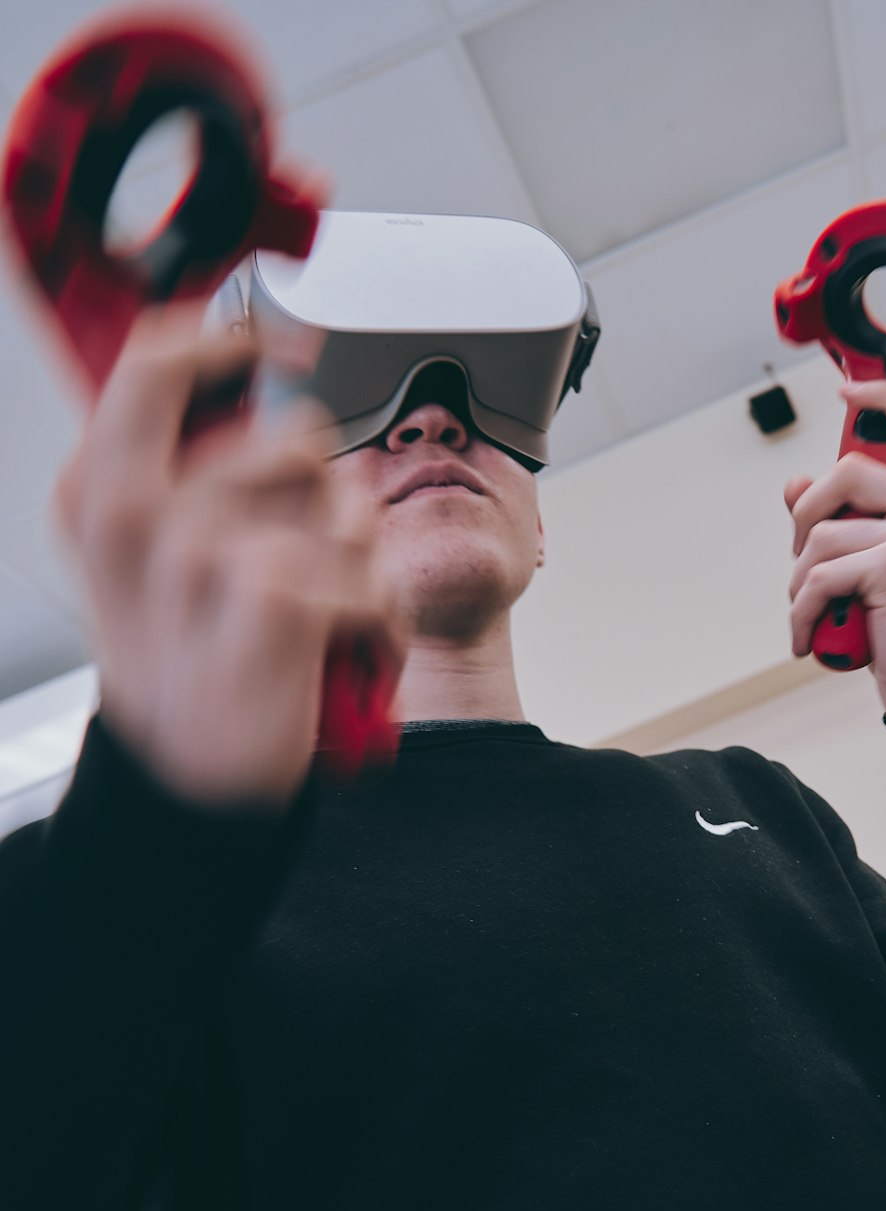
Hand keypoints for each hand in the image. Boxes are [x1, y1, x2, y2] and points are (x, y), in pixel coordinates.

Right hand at [53, 298, 407, 807]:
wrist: (196, 783)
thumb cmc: (192, 660)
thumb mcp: (153, 557)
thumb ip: (181, 461)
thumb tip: (249, 353)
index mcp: (96, 487)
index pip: (157, 358)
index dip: (232, 339)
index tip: (277, 342)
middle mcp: (136, 511)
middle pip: (290, 435)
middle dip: (324, 497)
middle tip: (294, 555)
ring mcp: (199, 554)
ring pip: (342, 504)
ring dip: (351, 566)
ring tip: (309, 618)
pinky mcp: (271, 595)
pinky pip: (367, 567)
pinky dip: (377, 617)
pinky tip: (335, 652)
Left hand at [784, 381, 885, 731]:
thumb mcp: (875, 568)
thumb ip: (844, 523)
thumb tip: (795, 484)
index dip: (885, 397)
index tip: (847, 391)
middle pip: (849, 471)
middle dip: (805, 516)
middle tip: (803, 563)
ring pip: (822, 532)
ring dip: (798, 580)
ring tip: (811, 612)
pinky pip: (819, 575)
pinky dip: (798, 611)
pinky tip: (805, 637)